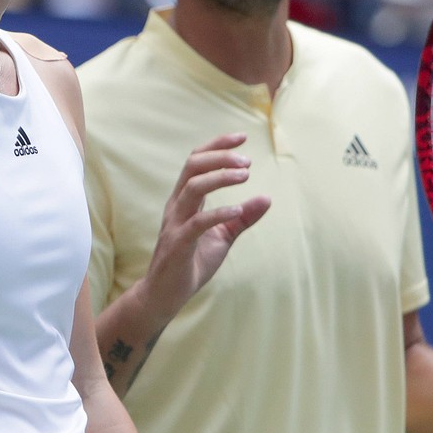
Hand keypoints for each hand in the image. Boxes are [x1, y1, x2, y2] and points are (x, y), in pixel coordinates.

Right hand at [140, 134, 270, 322]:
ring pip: (193, 188)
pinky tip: (238, 209)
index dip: (217, 146)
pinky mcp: (178, 244)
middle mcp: (176, 206)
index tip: (242, 137)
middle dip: (220, 157)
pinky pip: (197, 222)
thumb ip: (242, 218)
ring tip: (245, 175)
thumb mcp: (222, 238)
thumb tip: (267, 198)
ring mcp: (175, 224)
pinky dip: (219, 212)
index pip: (196, 162)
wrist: (165, 295)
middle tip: (247, 161)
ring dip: (220, 177)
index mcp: (184, 201)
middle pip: (192, 166)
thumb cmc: (191, 263)